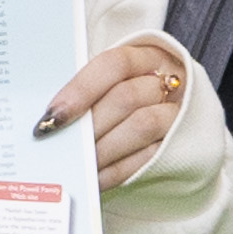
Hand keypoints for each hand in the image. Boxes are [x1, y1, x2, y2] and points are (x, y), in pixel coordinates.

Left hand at [37, 34, 192, 181]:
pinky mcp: (181, 145)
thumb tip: (51, 116)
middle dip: (89, 125)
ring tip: (78, 163)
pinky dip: (116, 171)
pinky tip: (94, 177)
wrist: (180, 114)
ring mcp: (179, 114)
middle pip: (126, 97)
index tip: (51, 115)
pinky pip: (147, 160)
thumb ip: (91, 92)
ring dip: (103, 148)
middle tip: (61, 146)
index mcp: (149, 56)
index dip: (81, 89)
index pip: (114, 65)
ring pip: (141, 126)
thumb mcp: (118, 83)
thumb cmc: (137, 97)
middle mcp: (170, 80)